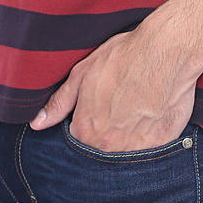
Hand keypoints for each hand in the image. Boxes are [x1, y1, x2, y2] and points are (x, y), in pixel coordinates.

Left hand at [28, 26, 198, 151]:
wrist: (164, 52)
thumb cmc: (123, 57)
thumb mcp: (83, 73)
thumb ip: (60, 103)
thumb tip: (37, 124)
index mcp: (86, 130)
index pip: (80, 139)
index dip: (89, 121)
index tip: (100, 106)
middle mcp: (109, 146)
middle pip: (103, 148)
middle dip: (109, 131)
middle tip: (121, 105)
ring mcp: (136, 148)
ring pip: (127, 150)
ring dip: (129, 135)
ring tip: (137, 107)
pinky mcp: (161, 144)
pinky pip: (151, 149)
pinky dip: (150, 134)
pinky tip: (152, 112)